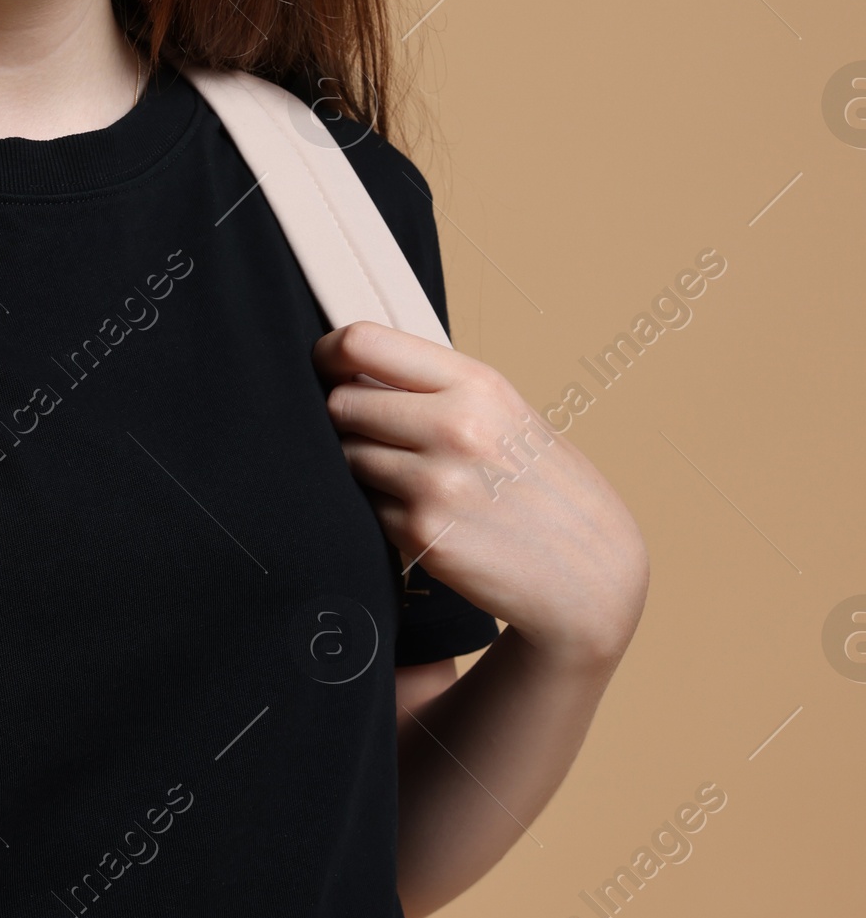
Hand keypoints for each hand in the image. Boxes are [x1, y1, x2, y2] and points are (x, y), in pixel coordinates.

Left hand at [314, 321, 647, 668]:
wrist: (591, 575)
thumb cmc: (549, 492)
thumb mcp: (509, 416)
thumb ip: (439, 390)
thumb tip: (356, 371)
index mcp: (476, 385)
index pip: (364, 343)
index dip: (330, 354)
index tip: (325, 366)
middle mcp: (453, 427)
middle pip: (342, 403)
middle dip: (347, 419)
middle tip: (377, 436)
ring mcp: (434, 483)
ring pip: (347, 458)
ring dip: (364, 468)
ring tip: (415, 480)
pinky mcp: (420, 534)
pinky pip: (366, 508)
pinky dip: (383, 512)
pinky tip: (427, 517)